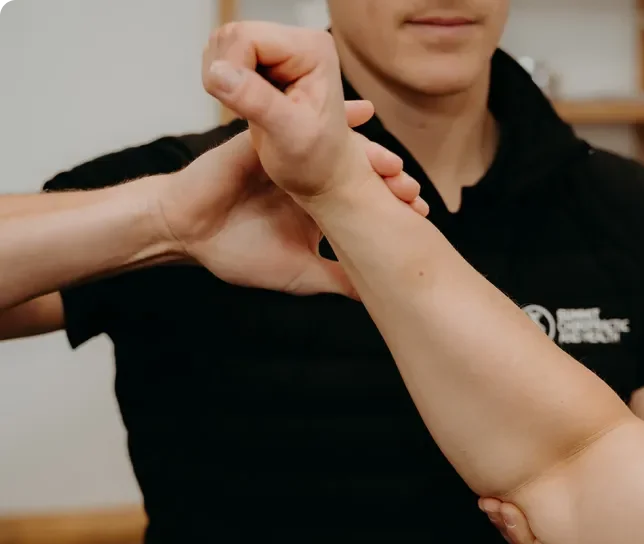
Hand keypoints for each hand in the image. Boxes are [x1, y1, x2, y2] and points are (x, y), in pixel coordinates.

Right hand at [158, 103, 426, 295]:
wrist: (187, 233)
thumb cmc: (237, 252)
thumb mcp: (300, 273)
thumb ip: (337, 278)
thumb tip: (377, 294)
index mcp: (318, 206)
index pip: (363, 203)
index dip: (391, 206)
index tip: (420, 215)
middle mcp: (310, 179)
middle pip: (359, 174)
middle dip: (388, 179)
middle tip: (412, 192)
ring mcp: (291, 157)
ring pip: (339, 150)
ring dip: (369, 153)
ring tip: (392, 164)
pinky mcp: (270, 140)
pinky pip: (303, 124)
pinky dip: (331, 119)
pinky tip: (361, 114)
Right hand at [201, 22, 376, 200]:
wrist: (324, 178)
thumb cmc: (317, 162)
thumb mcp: (289, 136)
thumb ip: (256, 100)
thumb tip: (217, 71)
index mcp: (312, 50)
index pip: (246, 37)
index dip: (231, 70)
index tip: (241, 110)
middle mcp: (298, 42)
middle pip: (232, 35)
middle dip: (225, 74)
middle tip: (244, 112)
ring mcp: (281, 51)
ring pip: (224, 44)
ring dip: (222, 78)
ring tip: (248, 112)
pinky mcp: (265, 63)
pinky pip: (225, 58)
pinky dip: (223, 82)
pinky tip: (245, 107)